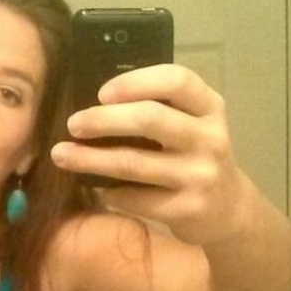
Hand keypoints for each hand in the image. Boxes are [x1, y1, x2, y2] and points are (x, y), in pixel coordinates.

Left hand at [51, 64, 249, 244]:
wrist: (228, 210)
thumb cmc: (196, 158)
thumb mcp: (192, 126)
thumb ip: (161, 109)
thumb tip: (96, 102)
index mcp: (210, 108)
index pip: (176, 80)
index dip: (134, 82)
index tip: (101, 93)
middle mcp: (210, 138)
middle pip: (149, 119)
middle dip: (102, 120)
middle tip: (73, 124)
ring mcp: (200, 175)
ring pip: (133, 162)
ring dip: (90, 159)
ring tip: (62, 155)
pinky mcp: (187, 208)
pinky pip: (134, 197)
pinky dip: (108, 191)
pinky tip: (95, 187)